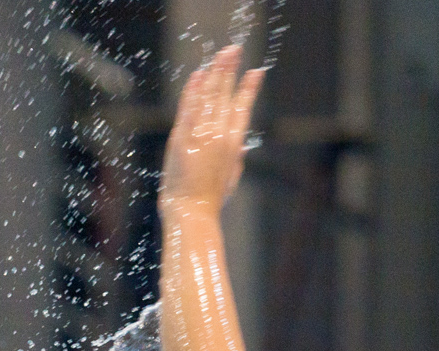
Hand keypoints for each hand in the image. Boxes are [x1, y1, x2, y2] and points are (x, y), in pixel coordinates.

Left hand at [160, 45, 264, 215]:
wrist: (191, 213)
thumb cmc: (210, 201)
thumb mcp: (230, 178)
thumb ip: (236, 159)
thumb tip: (242, 147)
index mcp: (234, 144)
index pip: (244, 108)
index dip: (250, 88)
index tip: (256, 72)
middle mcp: (219, 135)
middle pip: (226, 94)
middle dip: (230, 69)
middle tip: (234, 49)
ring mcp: (200, 134)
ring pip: (209, 95)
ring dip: (215, 71)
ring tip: (221, 54)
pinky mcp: (181, 138)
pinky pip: (189, 107)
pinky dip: (193, 89)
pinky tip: (199, 74)